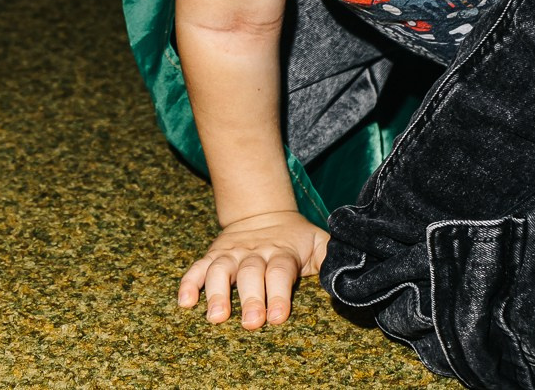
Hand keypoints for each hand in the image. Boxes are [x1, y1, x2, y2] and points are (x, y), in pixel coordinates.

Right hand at [179, 211, 328, 328]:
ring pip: (220, 271)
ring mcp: (231, 254)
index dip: (279, 294)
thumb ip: (332, 258)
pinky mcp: (213, 256)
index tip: (278, 317)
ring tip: (216, 318)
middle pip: (250, 274)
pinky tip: (185, 303)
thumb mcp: (319, 243)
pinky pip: (196, 268)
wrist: (264, 212)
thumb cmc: (296, 240)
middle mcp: (254, 252)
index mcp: (282, 252)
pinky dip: (188, 283)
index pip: (280, 272)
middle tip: (251, 323)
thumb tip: (349, 274)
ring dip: (216, 293)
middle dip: (250, 299)